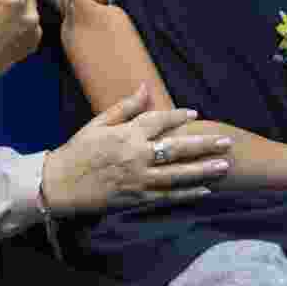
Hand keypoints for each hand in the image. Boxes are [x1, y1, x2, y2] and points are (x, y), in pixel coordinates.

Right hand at [41, 84, 232, 214]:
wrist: (59, 184)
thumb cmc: (78, 150)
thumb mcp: (98, 123)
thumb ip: (125, 107)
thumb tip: (144, 87)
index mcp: (126, 134)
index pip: (159, 121)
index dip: (178, 117)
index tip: (195, 114)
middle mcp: (136, 155)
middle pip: (177, 148)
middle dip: (204, 145)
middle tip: (226, 142)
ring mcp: (138, 179)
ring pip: (177, 174)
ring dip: (203, 170)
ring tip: (224, 166)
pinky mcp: (136, 198)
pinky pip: (167, 196)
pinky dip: (187, 194)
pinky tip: (205, 191)